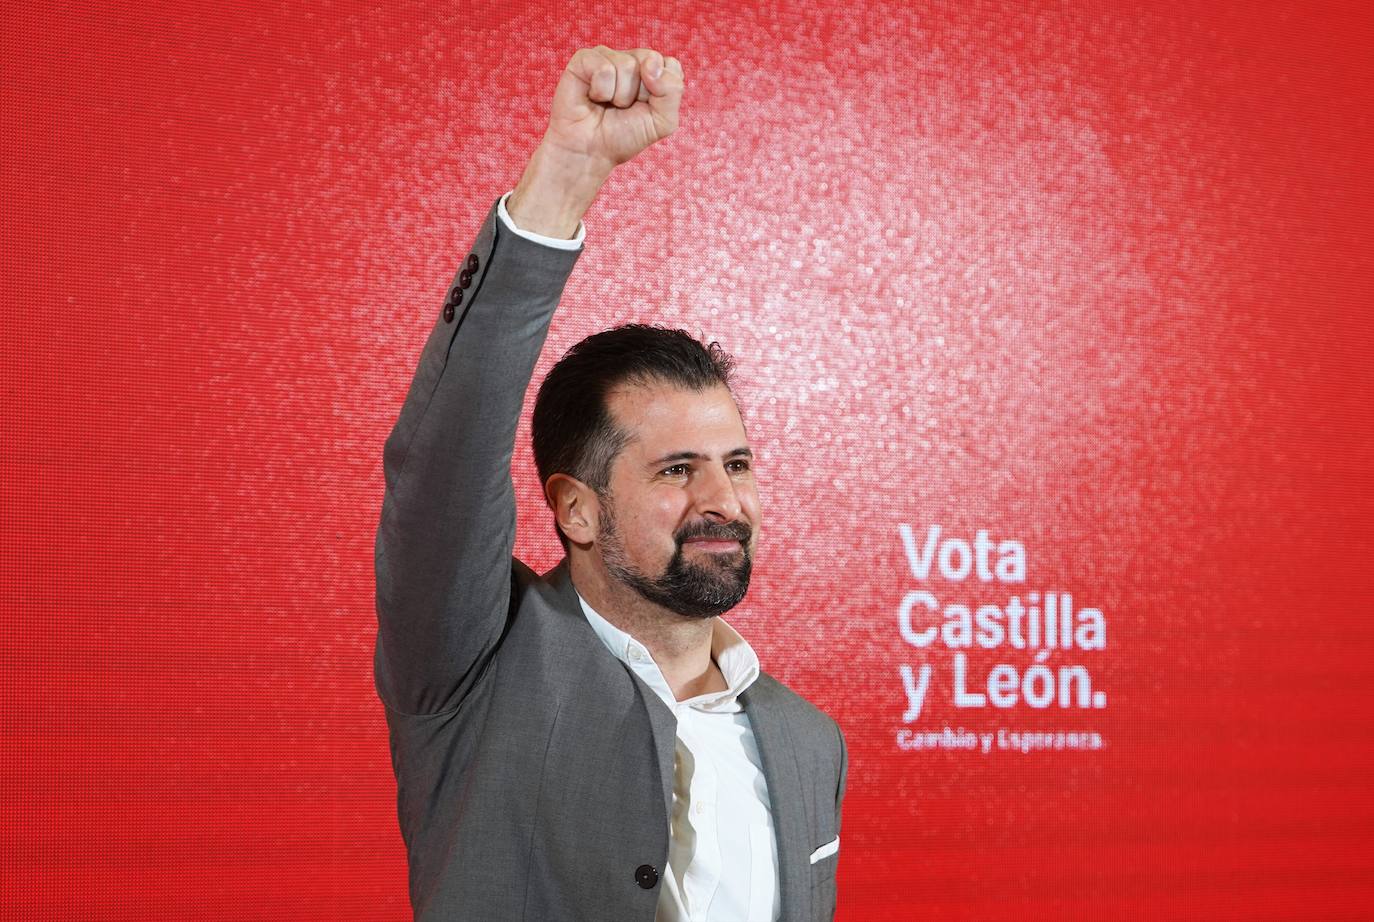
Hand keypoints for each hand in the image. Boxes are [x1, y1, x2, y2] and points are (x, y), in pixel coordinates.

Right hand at [545, 46, 683, 168]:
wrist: (589, 152)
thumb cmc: (623, 136)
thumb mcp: (663, 121)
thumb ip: (672, 90)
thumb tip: (651, 62)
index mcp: (651, 71)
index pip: (670, 65)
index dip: (661, 91)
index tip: (645, 108)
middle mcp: (630, 59)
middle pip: (650, 60)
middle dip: (640, 93)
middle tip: (623, 107)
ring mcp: (606, 56)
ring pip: (627, 64)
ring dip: (619, 96)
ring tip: (607, 104)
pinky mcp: (584, 59)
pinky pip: (604, 68)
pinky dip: (600, 91)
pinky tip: (592, 97)